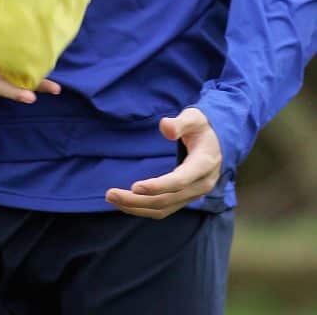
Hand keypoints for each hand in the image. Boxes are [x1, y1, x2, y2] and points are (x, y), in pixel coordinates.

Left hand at [104, 107, 221, 218]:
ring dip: (136, 207)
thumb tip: (165, 127)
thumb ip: (180, 122)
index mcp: (203, 165)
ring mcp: (192, 195)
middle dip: (137, 200)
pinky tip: (126, 203)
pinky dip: (143, 209)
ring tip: (112, 199)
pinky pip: (163, 209)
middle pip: (166, 200)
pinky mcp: (184, 198)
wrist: (219, 142)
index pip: (179, 182)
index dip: (157, 186)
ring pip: (163, 209)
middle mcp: (199, 185)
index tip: (134, 187)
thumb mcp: (195, 118)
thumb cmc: (203, 127)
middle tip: (110, 194)